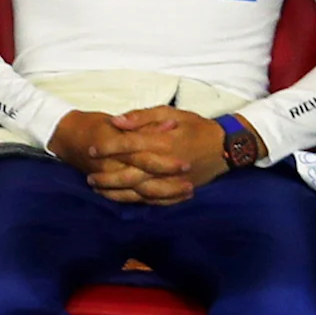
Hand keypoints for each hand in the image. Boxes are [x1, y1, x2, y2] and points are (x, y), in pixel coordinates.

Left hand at [49, 106, 224, 204]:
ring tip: (100, 190)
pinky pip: (155, 200)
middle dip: (107, 176)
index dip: (107, 148)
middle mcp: (166, 165)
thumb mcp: (170, 113)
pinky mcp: (178, 190)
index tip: (91, 149)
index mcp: (162, 142)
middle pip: (130, 174)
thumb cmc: (195, 126)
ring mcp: (173, 181)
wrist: (226, 146)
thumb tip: (116, 122)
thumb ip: (142, 117)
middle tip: (89, 177)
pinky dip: (137, 201)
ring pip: (140, 192)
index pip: (128, 146)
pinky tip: (122, 199)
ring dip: (117, 193)